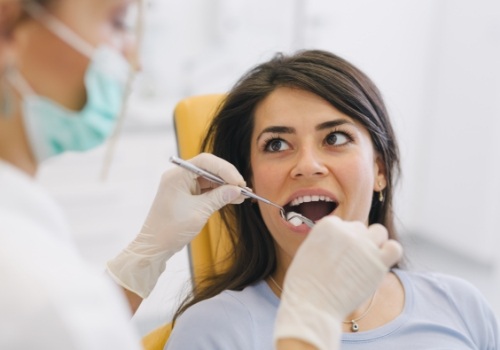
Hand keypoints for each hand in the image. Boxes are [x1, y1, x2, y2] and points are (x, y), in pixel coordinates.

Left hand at [106, 153, 245, 297]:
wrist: (155, 247)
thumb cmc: (170, 229)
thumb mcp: (199, 212)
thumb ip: (219, 197)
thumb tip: (237, 190)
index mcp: (177, 176)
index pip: (205, 162)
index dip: (225, 169)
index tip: (238, 182)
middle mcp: (179, 177)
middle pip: (209, 168)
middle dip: (227, 177)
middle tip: (243, 188)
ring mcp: (183, 186)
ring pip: (209, 179)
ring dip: (225, 186)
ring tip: (242, 195)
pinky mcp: (186, 195)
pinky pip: (206, 189)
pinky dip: (219, 194)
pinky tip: (233, 198)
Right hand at [274, 216, 402, 349]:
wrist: (311, 304)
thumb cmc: (305, 283)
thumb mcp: (308, 250)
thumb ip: (326, 240)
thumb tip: (340, 241)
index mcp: (328, 224)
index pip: (343, 224)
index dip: (340, 241)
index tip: (336, 256)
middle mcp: (347, 231)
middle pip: (360, 229)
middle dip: (356, 243)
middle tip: (348, 264)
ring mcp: (364, 246)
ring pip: (379, 232)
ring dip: (375, 243)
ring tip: (365, 261)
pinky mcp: (379, 263)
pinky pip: (394, 248)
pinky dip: (389, 253)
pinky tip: (379, 264)